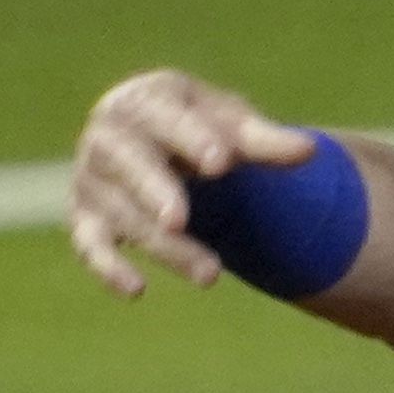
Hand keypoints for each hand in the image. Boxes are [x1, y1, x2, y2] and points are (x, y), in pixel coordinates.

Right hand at [68, 70, 316, 297]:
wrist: (163, 145)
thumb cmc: (202, 131)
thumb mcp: (232, 129)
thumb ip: (264, 142)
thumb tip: (308, 152)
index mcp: (144, 101)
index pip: (164, 117)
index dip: (190, 139)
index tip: (221, 163)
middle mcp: (107, 135)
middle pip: (127, 162)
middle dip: (154, 190)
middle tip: (180, 219)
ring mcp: (92, 178)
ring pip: (122, 214)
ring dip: (163, 246)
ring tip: (212, 274)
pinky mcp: (85, 218)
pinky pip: (89, 245)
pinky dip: (107, 268)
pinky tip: (136, 291)